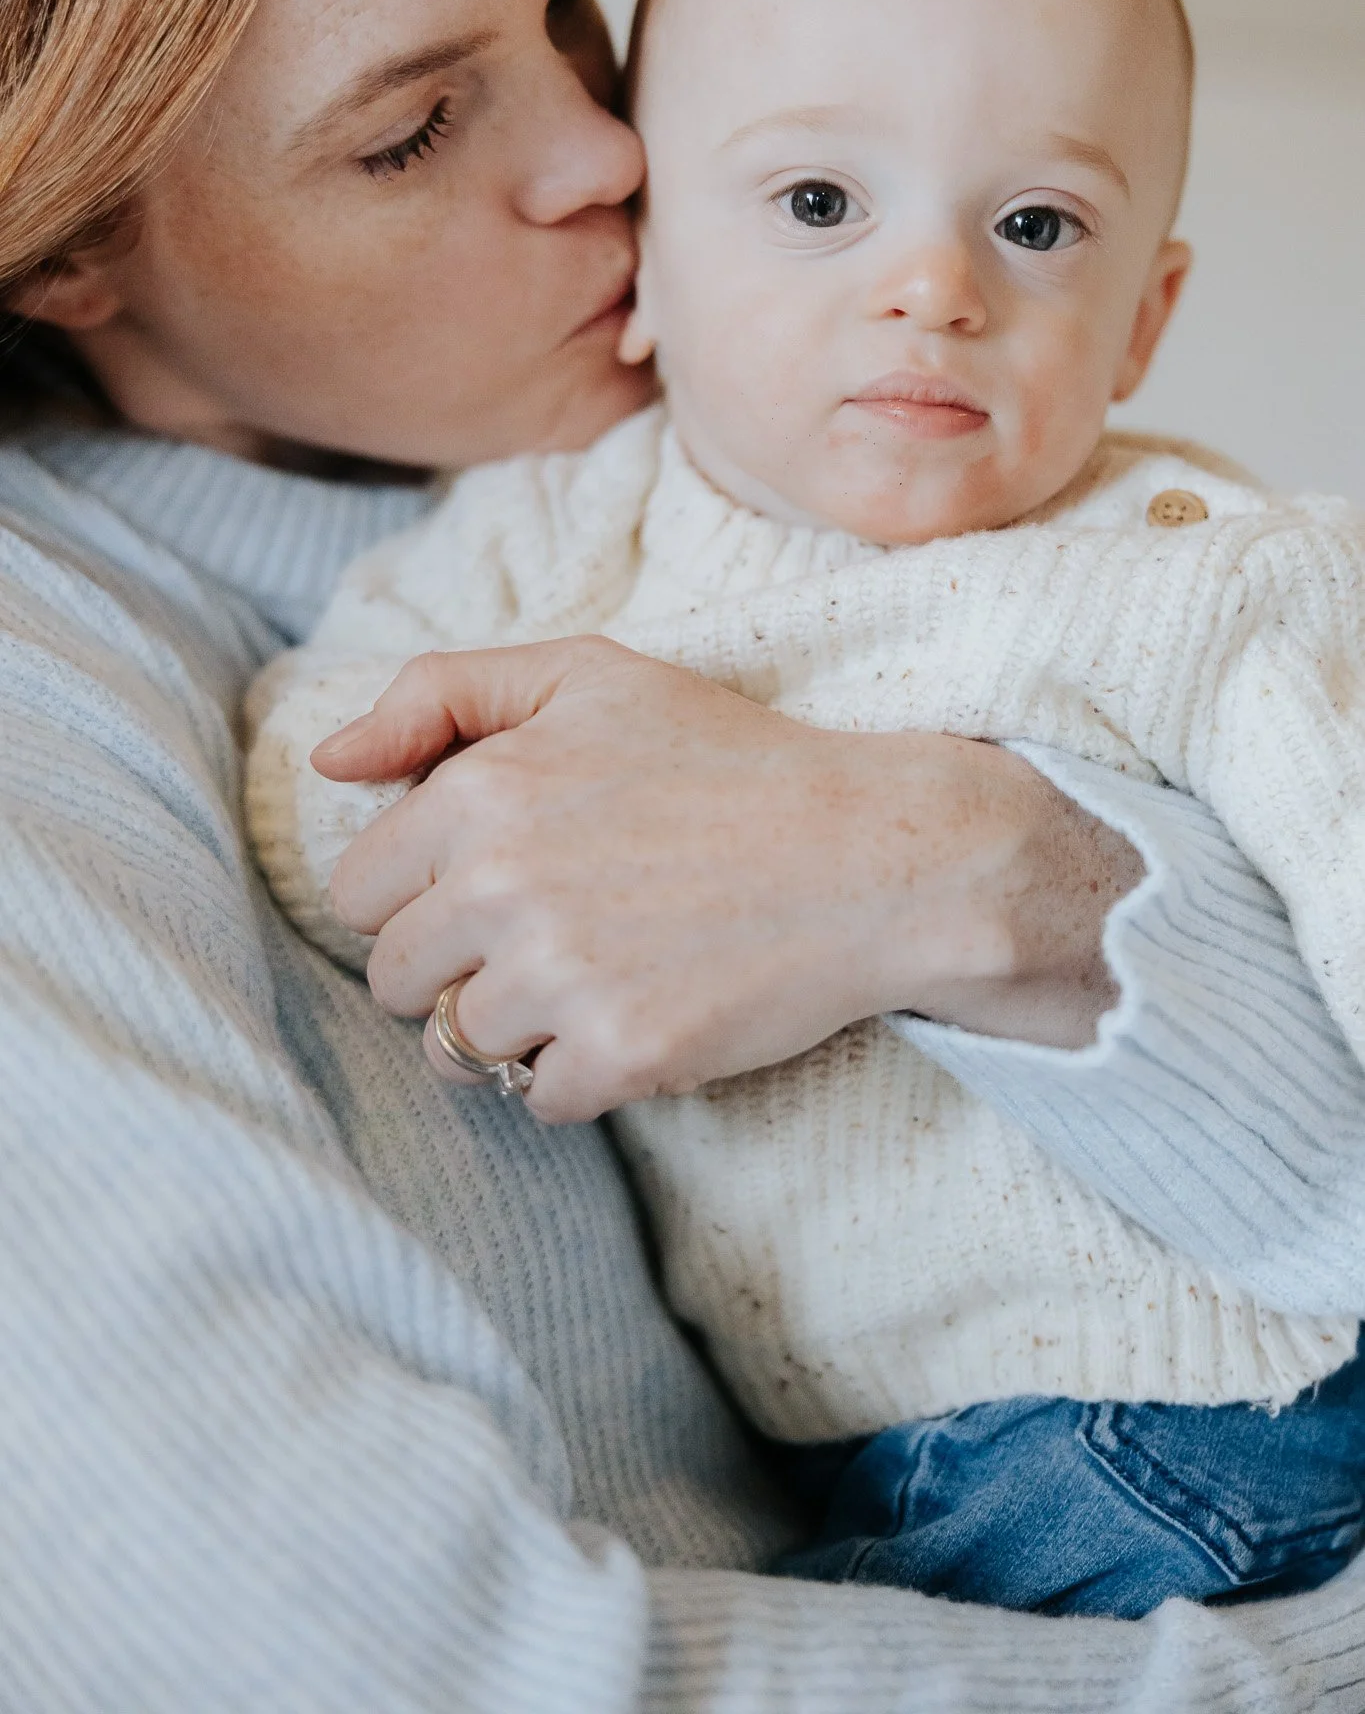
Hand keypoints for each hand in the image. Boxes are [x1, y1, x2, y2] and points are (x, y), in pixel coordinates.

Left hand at [316, 638, 1139, 1122]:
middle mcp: (502, 886)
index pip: (359, 889)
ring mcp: (562, 977)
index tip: (491, 885)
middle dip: (452, 967)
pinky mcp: (622, 1054)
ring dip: (512, 1026)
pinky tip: (640, 1016)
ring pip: (456, 1047)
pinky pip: (539, 1099)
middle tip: (543, 937)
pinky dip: (582, 1074)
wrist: (878, 854)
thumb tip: (327, 763)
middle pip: (393, 980)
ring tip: (593, 978)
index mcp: (479, 791)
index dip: (421, 892)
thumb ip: (440, 694)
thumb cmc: (729, 758)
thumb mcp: (588, 677)